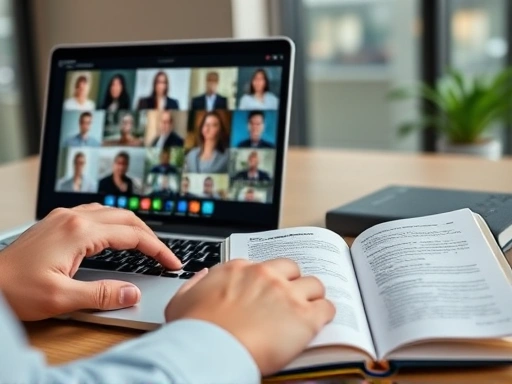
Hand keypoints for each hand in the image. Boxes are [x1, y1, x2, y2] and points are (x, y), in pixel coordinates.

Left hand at [0, 204, 180, 320]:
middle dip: (149, 236)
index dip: (157, 249)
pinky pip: (96, 214)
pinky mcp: (57, 222)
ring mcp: (64, 217)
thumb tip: (133, 293)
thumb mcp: (61, 298)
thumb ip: (102, 295)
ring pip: (111, 212)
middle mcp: (73, 217)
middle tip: (163, 255)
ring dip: (133, 227)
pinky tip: (115, 234)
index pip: (132, 236)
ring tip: (146, 244)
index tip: (172, 262)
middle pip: (126, 218)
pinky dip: (115, 223)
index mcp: (79, 231)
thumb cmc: (14, 289)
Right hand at [165, 258, 334, 375]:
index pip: (262, 266)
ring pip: (314, 284)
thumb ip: (195, 284)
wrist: (209, 350)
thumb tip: (203, 275)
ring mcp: (286, 293)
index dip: (267, 280)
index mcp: (238, 270)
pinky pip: (327, 307)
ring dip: (312, 296)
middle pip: (291, 268)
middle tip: (290, 298)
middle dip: (293, 281)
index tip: (267, 291)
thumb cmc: (193, 331)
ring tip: (310, 310)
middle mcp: (265, 275)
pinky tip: (321, 322)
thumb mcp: (181, 301)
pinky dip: (326, 314)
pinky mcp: (304, 316)